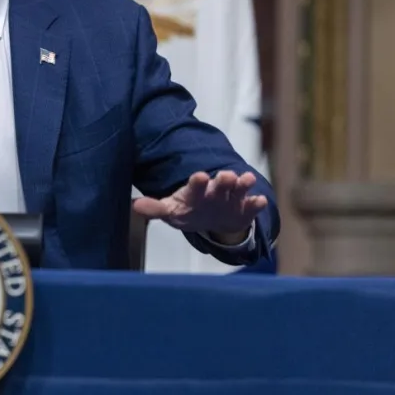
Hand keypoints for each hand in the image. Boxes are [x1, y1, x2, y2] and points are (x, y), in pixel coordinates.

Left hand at [132, 170, 266, 237]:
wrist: (213, 219)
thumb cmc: (189, 209)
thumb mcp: (171, 210)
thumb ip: (156, 208)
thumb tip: (134, 206)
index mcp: (195, 191)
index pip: (195, 185)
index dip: (197, 182)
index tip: (200, 175)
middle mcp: (214, 192)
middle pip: (219, 184)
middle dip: (223, 180)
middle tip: (226, 176)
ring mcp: (231, 199)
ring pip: (238, 190)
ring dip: (242, 185)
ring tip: (246, 180)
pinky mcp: (244, 209)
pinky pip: (252, 206)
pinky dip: (256, 204)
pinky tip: (260, 201)